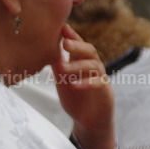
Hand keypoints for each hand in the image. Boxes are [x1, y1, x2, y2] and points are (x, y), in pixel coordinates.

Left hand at [53, 25, 115, 148]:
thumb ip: (57, 66)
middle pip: (90, 51)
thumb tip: (44, 49)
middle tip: (65, 42)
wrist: (89, 122)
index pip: (79, 45)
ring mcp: (101, 79)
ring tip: (63, 69)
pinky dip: (86, 83)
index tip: (62, 26)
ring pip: (94, 66)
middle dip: (78, 45)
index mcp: (83, 62)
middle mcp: (94, 67)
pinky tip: (74, 84)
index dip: (72, 35)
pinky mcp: (105, 92)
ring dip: (78, 66)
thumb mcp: (63, 80)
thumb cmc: (76, 98)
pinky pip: (98, 84)